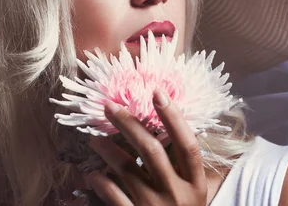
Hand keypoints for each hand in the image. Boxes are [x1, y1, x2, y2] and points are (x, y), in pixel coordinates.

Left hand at [85, 88, 207, 205]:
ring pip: (126, 170)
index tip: (157, 92)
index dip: (173, 117)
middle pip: (152, 151)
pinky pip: (112, 196)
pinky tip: (91, 175)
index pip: (187, 144)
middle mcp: (177, 195)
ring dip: (107, 149)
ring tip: (94, 139)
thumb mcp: (192, 193)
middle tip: (110, 107)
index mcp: (196, 184)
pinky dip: (99, 182)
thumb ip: (182, 165)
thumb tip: (165, 124)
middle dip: (129, 124)